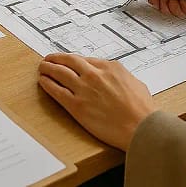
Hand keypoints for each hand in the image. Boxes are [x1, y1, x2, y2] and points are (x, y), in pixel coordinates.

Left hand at [38, 53, 156, 150]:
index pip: (85, 60)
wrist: (141, 127)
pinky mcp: (77, 106)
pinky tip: (43, 81)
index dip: (73, 60)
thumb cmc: (143, 110)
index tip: (68, 61)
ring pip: (59, 73)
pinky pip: (57, 91)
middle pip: (69, 61)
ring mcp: (84, 89)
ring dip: (48, 68)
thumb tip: (115, 78)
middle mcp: (94, 75)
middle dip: (57, 58)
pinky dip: (47, 84)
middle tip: (49, 59)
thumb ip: (121, 77)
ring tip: (42, 67)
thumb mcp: (135, 83)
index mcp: (110, 67)